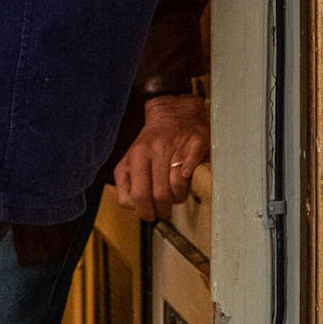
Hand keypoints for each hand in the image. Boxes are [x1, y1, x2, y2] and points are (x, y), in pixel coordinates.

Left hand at [113, 94, 209, 221]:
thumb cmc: (153, 141)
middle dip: (162, 211)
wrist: (176, 111)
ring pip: (177, 189)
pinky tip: (188, 180)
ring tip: (176, 195)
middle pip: (158, 196)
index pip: (137, 196)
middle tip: (164, 212)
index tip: (149, 213)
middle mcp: (155, 150)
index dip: (144, 211)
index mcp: (137, 155)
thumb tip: (131, 206)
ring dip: (178, 199)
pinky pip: (192, 174)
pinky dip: (191, 183)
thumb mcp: (132, 157)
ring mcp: (177, 147)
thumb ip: (126, 181)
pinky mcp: (196, 144)